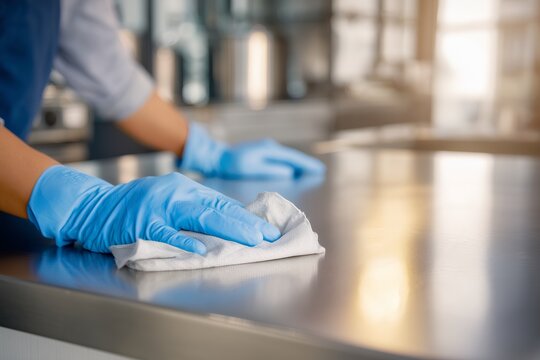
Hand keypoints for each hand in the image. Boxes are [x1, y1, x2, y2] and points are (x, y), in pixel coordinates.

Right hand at [27, 166, 280, 253]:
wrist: (94, 206)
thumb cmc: (134, 206)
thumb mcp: (168, 198)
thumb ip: (193, 207)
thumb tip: (225, 220)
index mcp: (184, 188)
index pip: (222, 203)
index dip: (245, 217)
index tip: (265, 229)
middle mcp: (176, 193)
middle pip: (218, 209)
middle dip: (246, 224)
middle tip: (268, 236)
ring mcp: (159, 207)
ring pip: (200, 217)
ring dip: (229, 229)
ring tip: (251, 240)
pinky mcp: (142, 224)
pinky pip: (166, 234)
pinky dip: (183, 241)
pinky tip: (201, 250)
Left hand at [180, 122, 325, 178]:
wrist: (217, 157)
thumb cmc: (233, 165)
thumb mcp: (253, 169)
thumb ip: (272, 170)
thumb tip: (290, 172)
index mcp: (270, 150)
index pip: (294, 158)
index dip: (307, 165)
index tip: (319, 170)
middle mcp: (270, 147)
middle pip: (293, 156)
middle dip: (306, 164)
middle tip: (320, 170)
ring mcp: (266, 149)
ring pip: (288, 157)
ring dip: (299, 164)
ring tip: (310, 170)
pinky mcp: (262, 153)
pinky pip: (281, 159)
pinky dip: (290, 164)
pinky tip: (292, 169)